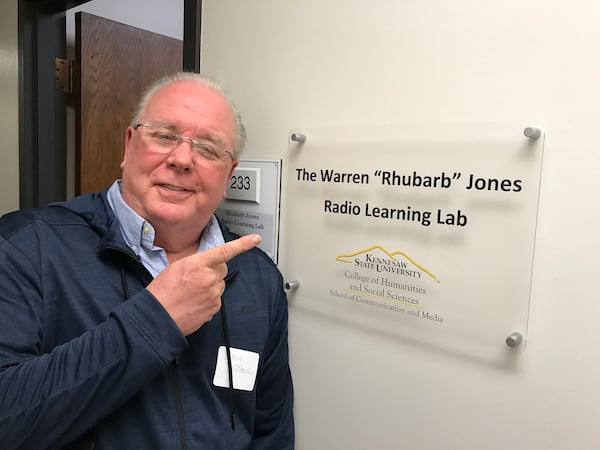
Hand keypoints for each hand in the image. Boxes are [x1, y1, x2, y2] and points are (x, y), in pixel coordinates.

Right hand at [147, 234, 261, 335]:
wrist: (157, 317)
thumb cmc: (162, 293)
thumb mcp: (176, 268)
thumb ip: (195, 263)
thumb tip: (205, 265)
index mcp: (198, 264)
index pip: (225, 251)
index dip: (242, 244)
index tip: (255, 239)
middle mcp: (208, 278)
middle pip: (222, 269)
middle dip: (213, 271)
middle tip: (196, 278)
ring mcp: (213, 294)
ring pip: (219, 285)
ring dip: (210, 286)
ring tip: (191, 292)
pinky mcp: (214, 308)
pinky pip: (216, 299)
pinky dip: (208, 300)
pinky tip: (194, 302)